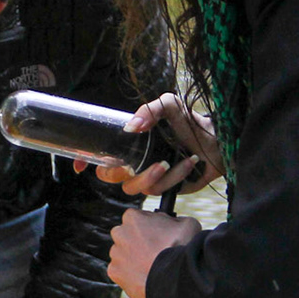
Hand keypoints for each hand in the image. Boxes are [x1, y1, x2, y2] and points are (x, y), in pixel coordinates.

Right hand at [83, 93, 223, 196]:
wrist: (219, 141)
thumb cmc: (193, 122)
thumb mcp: (170, 105)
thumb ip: (149, 109)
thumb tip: (130, 127)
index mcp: (130, 143)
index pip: (100, 154)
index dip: (85, 161)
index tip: (79, 165)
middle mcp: (136, 161)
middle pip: (110, 176)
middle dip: (120, 172)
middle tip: (140, 162)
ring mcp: (149, 177)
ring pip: (133, 188)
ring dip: (152, 176)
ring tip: (170, 162)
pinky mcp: (166, 190)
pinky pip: (158, 192)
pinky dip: (174, 177)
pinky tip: (189, 163)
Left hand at [109, 208, 200, 297]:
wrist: (174, 278)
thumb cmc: (181, 248)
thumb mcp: (187, 224)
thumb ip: (175, 219)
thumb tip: (174, 221)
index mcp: (133, 217)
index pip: (138, 218)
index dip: (149, 226)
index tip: (158, 235)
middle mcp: (119, 233)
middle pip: (128, 235)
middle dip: (138, 241)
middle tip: (155, 251)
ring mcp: (115, 253)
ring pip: (123, 253)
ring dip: (134, 258)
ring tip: (152, 265)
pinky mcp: (114, 272)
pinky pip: (121, 271)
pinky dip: (131, 273)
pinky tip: (145, 275)